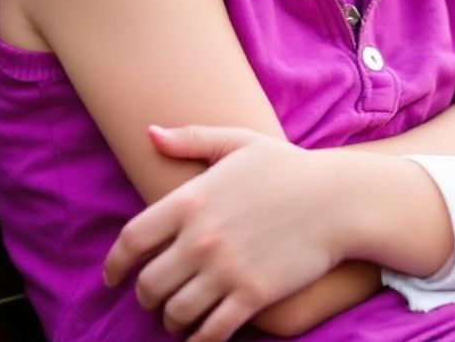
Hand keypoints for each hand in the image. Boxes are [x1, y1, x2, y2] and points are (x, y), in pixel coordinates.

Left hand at [103, 125, 352, 340]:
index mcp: (191, 200)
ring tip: (178, 318)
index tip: (113, 278)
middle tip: (155, 299)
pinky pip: (210, 331)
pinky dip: (199, 339)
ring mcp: (226, 269)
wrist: (341, 198)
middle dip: (146, 297)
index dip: (114, 266)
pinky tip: (202, 334)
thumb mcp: (240, 143)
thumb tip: (149, 133)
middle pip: (149, 284)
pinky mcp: (252, 295)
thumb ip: (191, 138)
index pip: (131, 241)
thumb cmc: (290, 168)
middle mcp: (201, 238)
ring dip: (171, 320)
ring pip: (175, 312)